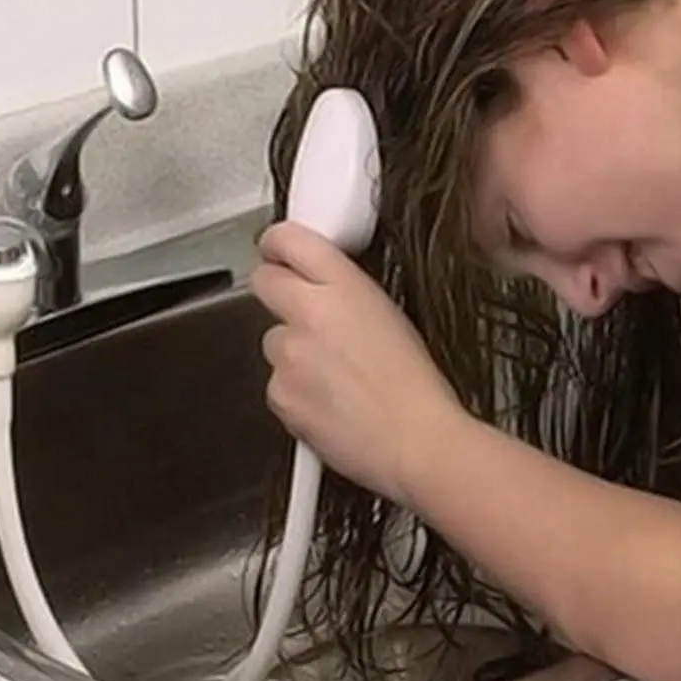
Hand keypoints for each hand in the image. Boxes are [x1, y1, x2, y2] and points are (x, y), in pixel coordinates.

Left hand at [250, 220, 465, 504]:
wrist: (417, 442)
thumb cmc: (416, 387)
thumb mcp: (390, 314)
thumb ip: (345, 292)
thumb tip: (322, 286)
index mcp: (344, 286)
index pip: (287, 239)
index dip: (278, 244)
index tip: (278, 249)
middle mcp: (309, 313)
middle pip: (263, 282)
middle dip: (277, 291)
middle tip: (299, 309)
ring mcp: (289, 354)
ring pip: (273, 340)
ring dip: (293, 352)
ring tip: (334, 375)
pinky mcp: (279, 394)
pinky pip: (276, 383)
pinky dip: (295, 391)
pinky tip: (328, 401)